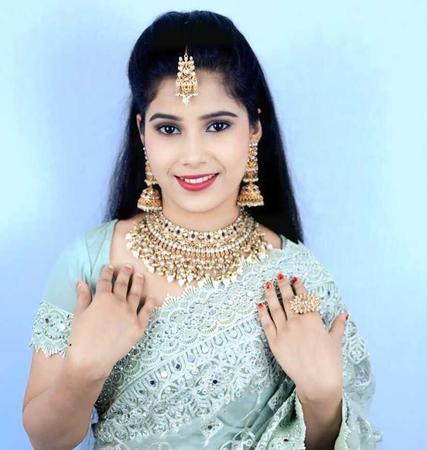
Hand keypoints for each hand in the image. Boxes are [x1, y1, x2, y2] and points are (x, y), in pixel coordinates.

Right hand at [65, 264, 155, 380]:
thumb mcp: (79, 314)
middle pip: (123, 283)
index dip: (107, 272)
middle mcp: (118, 302)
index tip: (109, 266)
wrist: (91, 360)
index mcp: (102, 298)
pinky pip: (147, 311)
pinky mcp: (139, 326)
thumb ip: (82, 296)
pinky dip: (150, 303)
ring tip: (140, 275)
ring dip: (138, 283)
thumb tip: (80, 281)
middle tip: (129, 266)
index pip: (106, 280)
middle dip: (125, 273)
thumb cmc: (80, 338)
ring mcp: (130, 314)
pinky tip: (152, 297)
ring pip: (136, 293)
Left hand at [257, 274, 347, 402]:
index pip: (303, 298)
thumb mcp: (335, 341)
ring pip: (275, 308)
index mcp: (312, 319)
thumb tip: (344, 313)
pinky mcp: (274, 342)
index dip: (298, 286)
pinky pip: (267, 324)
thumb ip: (337, 325)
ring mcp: (284, 331)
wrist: (318, 382)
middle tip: (279, 276)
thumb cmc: (330, 362)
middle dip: (283, 286)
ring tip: (267, 284)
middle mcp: (297, 322)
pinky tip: (260, 305)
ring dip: (271, 295)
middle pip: (288, 299)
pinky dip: (263, 313)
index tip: (294, 278)